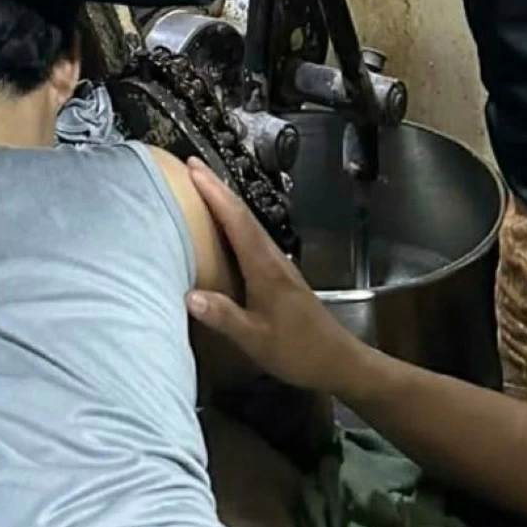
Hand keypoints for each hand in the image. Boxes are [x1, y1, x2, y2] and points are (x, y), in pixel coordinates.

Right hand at [184, 156, 359, 393]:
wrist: (339, 360)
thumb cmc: (298, 350)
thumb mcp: (256, 339)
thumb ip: (224, 317)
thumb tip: (188, 295)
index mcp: (265, 268)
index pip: (237, 220)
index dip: (214, 192)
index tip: (193, 168)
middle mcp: (273, 258)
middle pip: (243, 214)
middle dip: (217, 188)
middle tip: (192, 166)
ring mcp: (279, 264)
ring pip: (250, 224)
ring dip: (226, 202)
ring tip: (202, 189)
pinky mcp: (281, 274)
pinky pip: (253, 237)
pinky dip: (235, 222)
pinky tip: (226, 228)